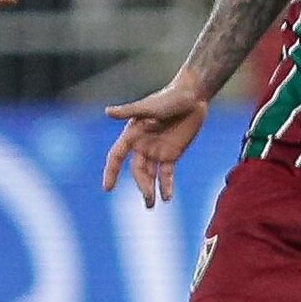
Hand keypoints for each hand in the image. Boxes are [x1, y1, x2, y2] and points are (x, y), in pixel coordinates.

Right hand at [101, 82, 208, 207]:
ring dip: (150, 190)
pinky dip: (166, 186)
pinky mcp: (172, 154)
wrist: (192, 97)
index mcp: (132, 134)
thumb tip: (107, 111)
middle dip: (141, 185)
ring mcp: (157, 151)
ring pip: (150, 176)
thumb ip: (129, 112)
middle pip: (136, 171)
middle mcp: (142, 145)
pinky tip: (166, 198)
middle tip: (147, 198)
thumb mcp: (148, 107)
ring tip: (151, 205)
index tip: (107, 188)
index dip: (111, 171)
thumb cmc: (168, 98)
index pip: (117, 156)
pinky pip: (166, 174)